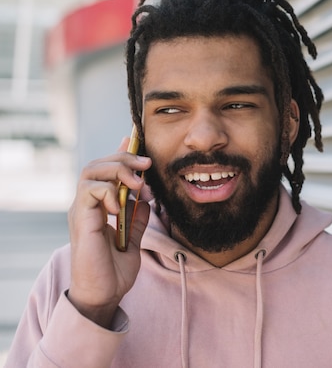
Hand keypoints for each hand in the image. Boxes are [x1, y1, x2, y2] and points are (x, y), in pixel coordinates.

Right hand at [67, 137, 151, 327]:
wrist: (104, 295)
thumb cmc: (115, 271)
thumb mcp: (134, 238)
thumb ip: (138, 216)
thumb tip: (147, 197)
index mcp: (99, 206)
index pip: (106, 170)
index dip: (121, 152)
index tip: (136, 140)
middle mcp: (87, 204)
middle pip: (99, 164)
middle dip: (125, 158)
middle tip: (147, 165)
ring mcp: (82, 210)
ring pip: (92, 171)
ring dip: (119, 171)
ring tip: (138, 185)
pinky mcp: (81, 219)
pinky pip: (89, 189)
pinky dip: (109, 190)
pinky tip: (121, 204)